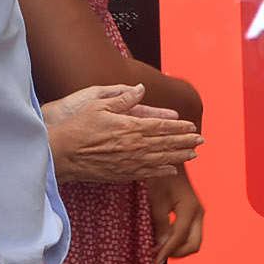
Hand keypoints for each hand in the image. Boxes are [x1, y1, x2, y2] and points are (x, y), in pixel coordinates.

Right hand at [43, 83, 202, 182]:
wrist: (62, 154)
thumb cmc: (78, 127)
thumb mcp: (98, 104)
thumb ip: (123, 98)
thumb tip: (141, 89)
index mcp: (130, 127)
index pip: (162, 126)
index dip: (179, 127)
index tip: (192, 127)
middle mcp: (134, 146)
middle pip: (166, 143)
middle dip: (185, 142)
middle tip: (201, 141)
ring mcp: (129, 162)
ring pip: (161, 159)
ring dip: (179, 156)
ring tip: (193, 155)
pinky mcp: (122, 174)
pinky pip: (148, 173)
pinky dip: (162, 171)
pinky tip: (172, 170)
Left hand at [145, 171, 203, 258]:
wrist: (170, 159)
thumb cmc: (161, 177)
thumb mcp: (156, 201)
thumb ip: (160, 225)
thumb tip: (161, 247)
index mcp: (190, 210)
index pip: (179, 239)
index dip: (165, 253)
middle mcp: (198, 213)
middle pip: (193, 245)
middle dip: (176, 253)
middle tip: (157, 256)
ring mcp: (197, 213)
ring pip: (193, 241)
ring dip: (177, 248)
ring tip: (157, 249)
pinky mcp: (193, 212)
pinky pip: (189, 233)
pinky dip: (177, 240)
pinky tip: (163, 239)